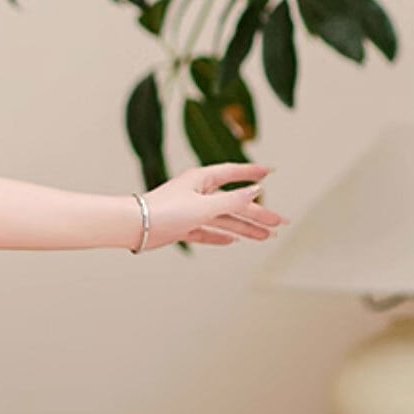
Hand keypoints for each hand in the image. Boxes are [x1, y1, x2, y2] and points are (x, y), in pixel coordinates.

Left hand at [136, 163, 288, 250]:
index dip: (253, 173)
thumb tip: (257, 191)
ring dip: (244, 228)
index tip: (271, 171)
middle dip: (258, 213)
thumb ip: (232, 200)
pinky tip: (232, 241)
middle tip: (280, 223)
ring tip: (266, 237)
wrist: (134, 227)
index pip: (234, 173)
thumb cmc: (165, 211)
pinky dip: (218, 236)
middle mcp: (197, 193)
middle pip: (234, 203)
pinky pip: (205, 231)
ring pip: (223, 219)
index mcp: (203, 180)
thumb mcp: (205, 206)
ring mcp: (189, 211)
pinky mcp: (180, 227)